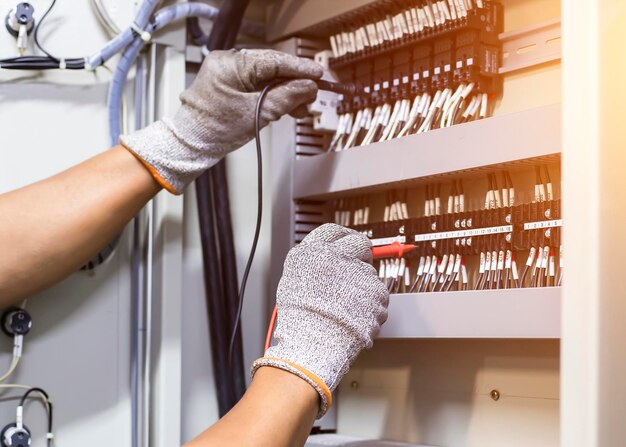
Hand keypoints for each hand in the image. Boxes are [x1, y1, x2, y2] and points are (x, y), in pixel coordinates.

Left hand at [120, 49, 322, 193]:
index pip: (273, 60)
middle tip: (312, 95)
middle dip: (293, 83)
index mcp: (231, 64)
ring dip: (285, 92)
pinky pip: (257, 86)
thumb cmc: (214, 130)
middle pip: (271, 68)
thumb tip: (309, 88)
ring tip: (300, 107)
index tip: (318, 75)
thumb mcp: (257, 114)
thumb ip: (286, 98)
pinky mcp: (229, 85)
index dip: (299, 68)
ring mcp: (228, 74)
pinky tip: (286, 106)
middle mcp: (228, 63)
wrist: (191, 145)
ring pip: (266, 78)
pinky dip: (272, 96)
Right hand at [251, 224, 389, 417]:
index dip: (343, 235)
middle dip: (361, 255)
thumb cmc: (300, 320)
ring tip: (348, 308)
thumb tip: (329, 260)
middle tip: (356, 272)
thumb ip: (313, 265)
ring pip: (369, 273)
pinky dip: (372, 305)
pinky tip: (357, 316)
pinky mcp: (376, 290)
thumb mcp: (294, 281)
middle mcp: (336, 256)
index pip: (332, 231)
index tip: (348, 239)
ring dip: (364, 287)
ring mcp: (358, 272)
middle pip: (358, 243)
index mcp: (312, 252)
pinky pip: (379, 294)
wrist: (312, 344)